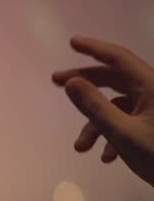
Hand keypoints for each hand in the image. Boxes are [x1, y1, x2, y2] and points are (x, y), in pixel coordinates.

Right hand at [52, 36, 153, 187]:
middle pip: (115, 79)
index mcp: (152, 85)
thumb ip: (95, 107)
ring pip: (118, 105)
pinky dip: (113, 135)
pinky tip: (107, 158)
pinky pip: (128, 120)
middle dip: (86, 84)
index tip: (72, 43)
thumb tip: (71, 82)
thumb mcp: (123, 134)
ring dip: (96, 124)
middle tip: (56, 82)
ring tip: (81, 148)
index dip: (94, 48)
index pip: (119, 58)